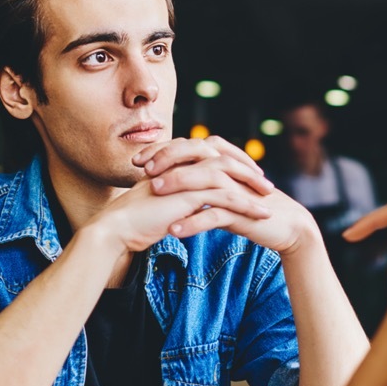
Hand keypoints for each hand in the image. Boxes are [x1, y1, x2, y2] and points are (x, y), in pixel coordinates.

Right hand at [89, 165, 273, 253]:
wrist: (117, 229)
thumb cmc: (135, 222)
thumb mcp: (165, 207)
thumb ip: (181, 201)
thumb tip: (197, 208)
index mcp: (177, 165)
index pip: (211, 156)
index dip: (232, 164)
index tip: (249, 177)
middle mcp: (182, 166)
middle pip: (224, 159)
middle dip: (247, 170)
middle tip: (266, 184)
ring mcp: (186, 178)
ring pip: (229, 176)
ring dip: (252, 187)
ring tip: (269, 200)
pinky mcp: (189, 195)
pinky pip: (225, 197)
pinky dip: (246, 206)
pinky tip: (261, 215)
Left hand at [130, 136, 317, 252]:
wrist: (285, 224)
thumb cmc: (250, 206)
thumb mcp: (223, 190)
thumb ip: (201, 180)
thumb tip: (171, 177)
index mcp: (222, 161)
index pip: (188, 146)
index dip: (162, 150)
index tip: (137, 160)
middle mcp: (230, 169)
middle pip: (196, 154)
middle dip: (168, 158)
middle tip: (142, 168)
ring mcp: (238, 188)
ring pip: (205, 180)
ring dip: (179, 184)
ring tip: (154, 192)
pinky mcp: (244, 211)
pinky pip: (216, 214)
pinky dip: (194, 222)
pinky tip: (174, 230)